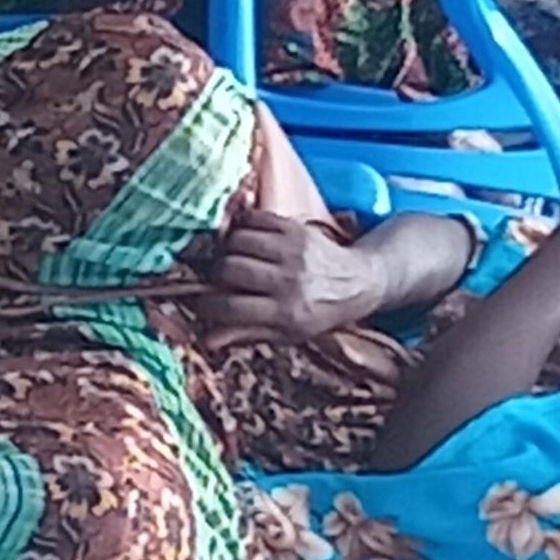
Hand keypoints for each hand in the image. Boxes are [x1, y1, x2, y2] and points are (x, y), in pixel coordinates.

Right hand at [197, 211, 384, 345]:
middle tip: (216, 278)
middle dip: (215, 274)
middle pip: (231, 269)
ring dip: (227, 249)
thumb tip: (206, 340)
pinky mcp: (296, 228)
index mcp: (286, 313)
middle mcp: (289, 280)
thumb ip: (246, 334)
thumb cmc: (318, 314)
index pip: (231, 306)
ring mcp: (293, 251)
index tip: (201, 303)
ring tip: (230, 258)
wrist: (358, 282)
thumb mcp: (287, 334)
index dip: (207, 305)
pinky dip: (242, 227)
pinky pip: (254, 220)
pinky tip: (244, 240)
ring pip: (238, 241)